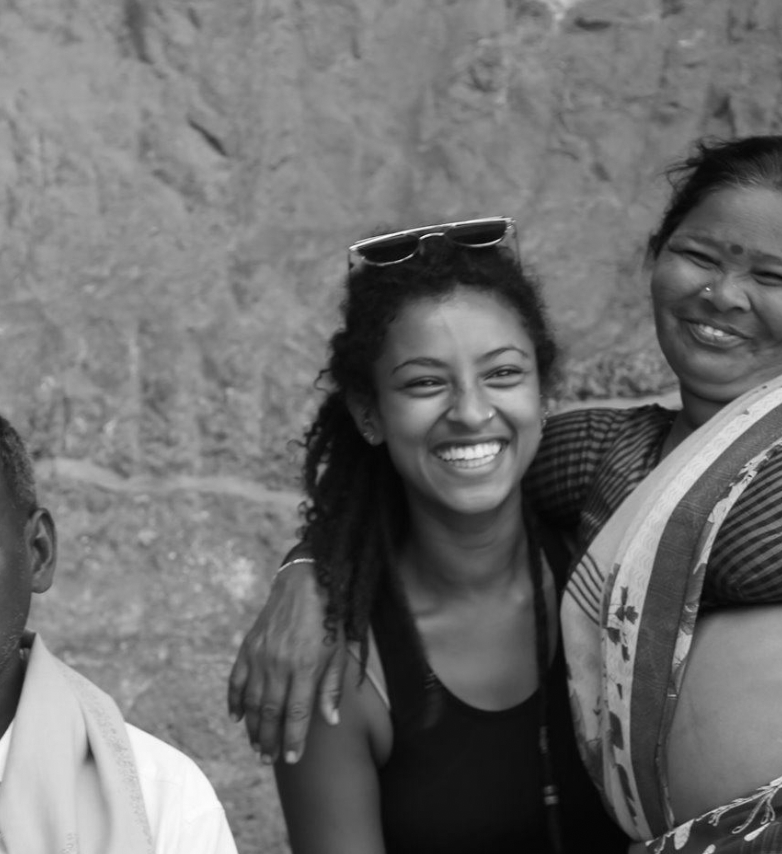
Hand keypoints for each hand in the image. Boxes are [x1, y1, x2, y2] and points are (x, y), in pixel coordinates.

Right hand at [227, 561, 346, 763]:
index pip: (297, 713)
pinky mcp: (248, 646)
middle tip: (269, 759)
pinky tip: (236, 717)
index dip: (293, 739)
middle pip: (271, 712)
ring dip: (253, 727)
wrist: (305, 583)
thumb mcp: (339, 652)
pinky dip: (234, 700)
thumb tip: (330, 721)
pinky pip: (236, 680)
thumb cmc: (328, 620)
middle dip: (270, 740)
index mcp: (306, 666)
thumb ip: (332, 688)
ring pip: (253, 701)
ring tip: (257, 746)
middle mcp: (280, 663)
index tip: (292, 758)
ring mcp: (261, 655)